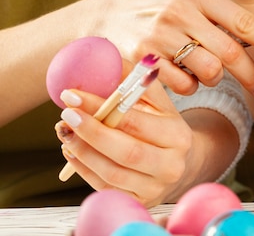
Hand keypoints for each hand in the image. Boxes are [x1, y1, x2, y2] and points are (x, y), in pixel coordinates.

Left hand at [54, 63, 237, 206]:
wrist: (182, 163)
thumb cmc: (163, 127)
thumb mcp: (158, 103)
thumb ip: (138, 82)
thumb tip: (113, 57)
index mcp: (178, 136)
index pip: (135, 121)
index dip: (100, 108)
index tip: (72, 94)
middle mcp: (171, 165)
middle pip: (126, 151)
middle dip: (90, 132)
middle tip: (65, 115)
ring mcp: (156, 187)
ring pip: (112, 173)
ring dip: (83, 151)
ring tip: (65, 131)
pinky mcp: (140, 202)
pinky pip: (106, 187)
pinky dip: (84, 168)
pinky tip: (72, 150)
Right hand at [81, 0, 253, 95]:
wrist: (101, 17)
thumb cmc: (156, 10)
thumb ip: (220, 15)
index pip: (245, 22)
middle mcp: (179, 11)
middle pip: (230, 53)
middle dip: (250, 74)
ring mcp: (159, 35)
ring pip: (209, 73)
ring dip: (215, 80)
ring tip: (205, 71)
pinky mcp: (142, 60)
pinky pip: (184, 85)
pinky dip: (189, 86)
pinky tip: (179, 75)